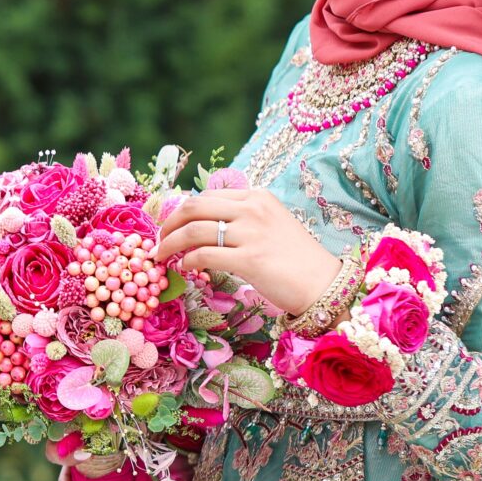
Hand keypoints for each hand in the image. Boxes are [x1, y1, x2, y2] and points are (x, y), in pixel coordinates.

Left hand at [151, 188, 341, 317]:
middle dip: (168, 224)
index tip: (170, 227)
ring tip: (161, 257)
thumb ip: (242, 219)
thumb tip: (203, 226)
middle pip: (194, 207)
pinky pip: (204, 254)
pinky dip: (187, 261)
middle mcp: (252, 209)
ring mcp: (251, 233)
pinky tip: (184, 268)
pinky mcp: (249, 259)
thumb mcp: (271, 224)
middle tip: (158, 241)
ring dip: (170, 244)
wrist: (323, 284)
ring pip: (194, 230)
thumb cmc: (296, 259)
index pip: (206, 197)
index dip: (181, 212)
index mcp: (256, 197)